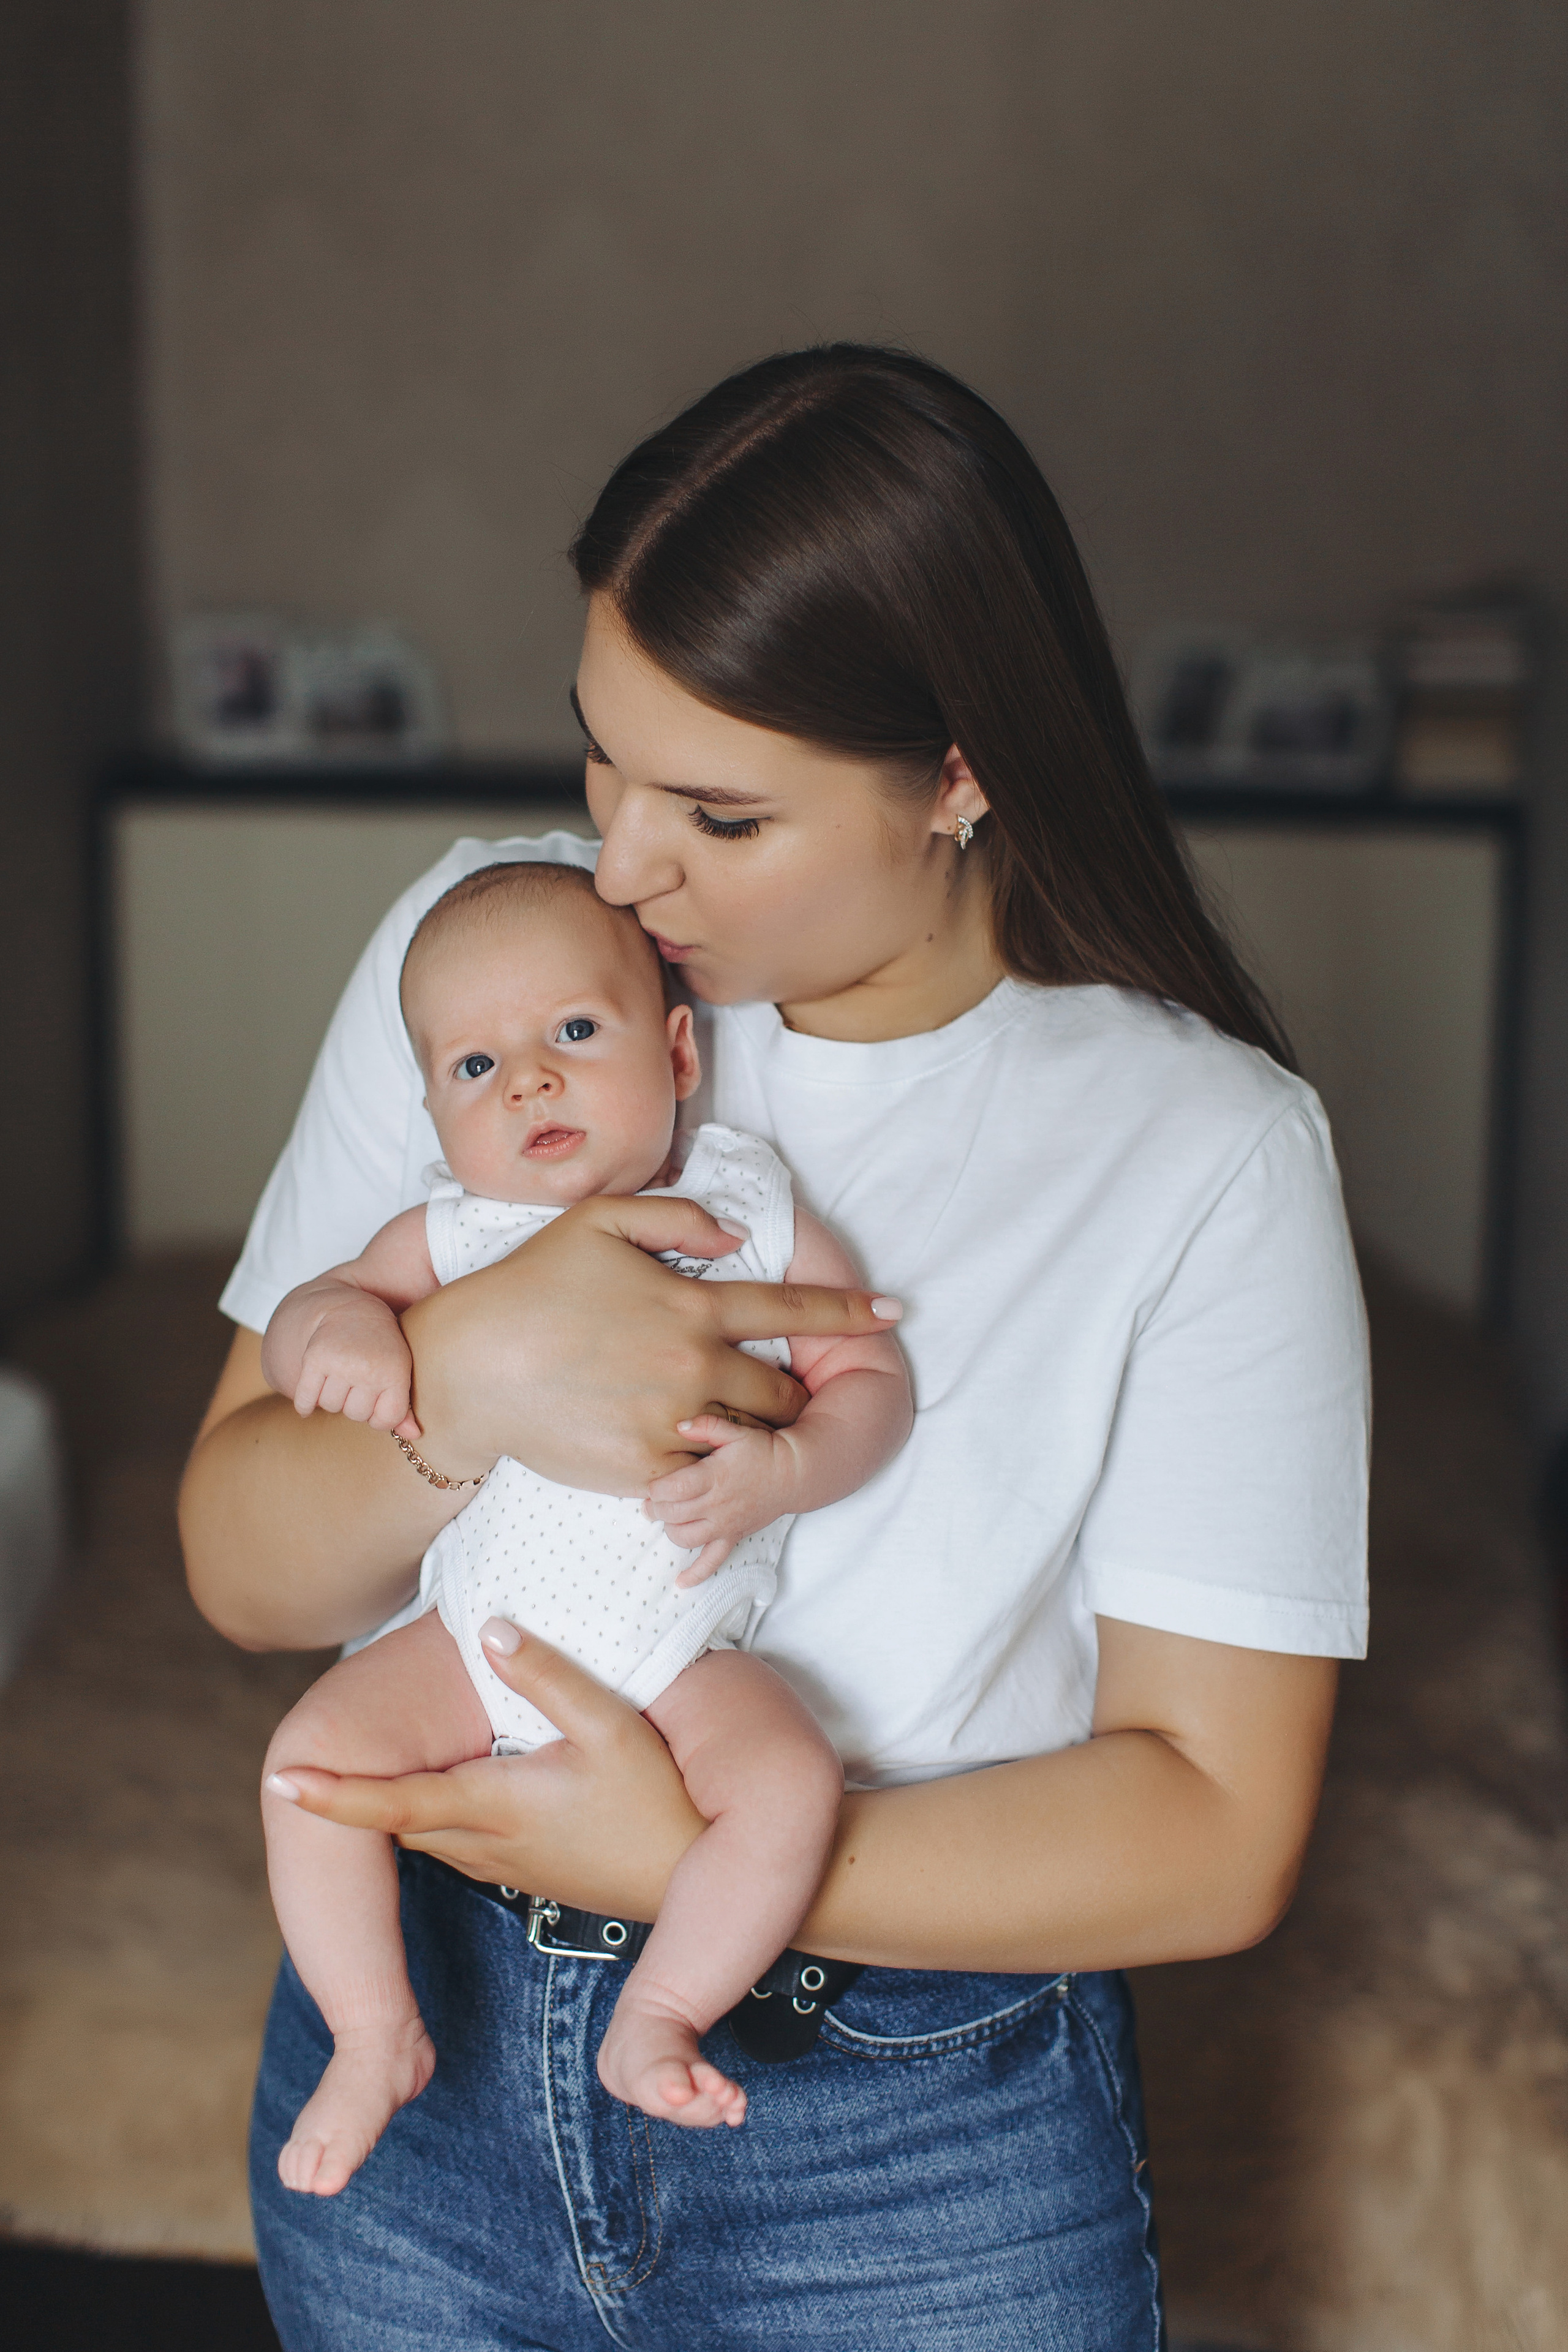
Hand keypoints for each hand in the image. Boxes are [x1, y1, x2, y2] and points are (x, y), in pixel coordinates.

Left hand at [273, 1622, 708, 1918]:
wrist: (696, 1881)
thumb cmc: (658, 1800)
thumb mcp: (614, 1727)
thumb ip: (550, 1677)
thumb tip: (492, 1628)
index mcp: (496, 1804)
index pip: (396, 1804)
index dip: (334, 1797)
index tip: (280, 1781)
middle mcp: (487, 1841)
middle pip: (398, 1821)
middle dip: (345, 1801)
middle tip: (296, 1771)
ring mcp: (505, 1863)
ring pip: (425, 1834)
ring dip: (387, 1810)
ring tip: (348, 1784)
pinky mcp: (525, 1869)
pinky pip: (456, 1843)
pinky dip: (428, 1818)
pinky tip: (439, 1794)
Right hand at [292, 1295, 418, 1438]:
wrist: (351, 1310)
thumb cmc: (380, 1348)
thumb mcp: (398, 1371)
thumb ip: (404, 1407)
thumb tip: (413, 1436)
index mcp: (395, 1372)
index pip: (385, 1420)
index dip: (378, 1415)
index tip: (376, 1399)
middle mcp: (368, 1368)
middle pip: (355, 1415)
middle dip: (354, 1403)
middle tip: (356, 1381)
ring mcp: (340, 1363)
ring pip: (330, 1407)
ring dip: (331, 1398)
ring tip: (339, 1377)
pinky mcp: (314, 1358)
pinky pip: (306, 1399)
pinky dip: (305, 1404)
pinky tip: (311, 1395)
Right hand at [402, 1192, 900, 1494]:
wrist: (469, 1368)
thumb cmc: (531, 1286)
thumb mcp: (599, 1222)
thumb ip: (678, 1215)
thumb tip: (736, 1233)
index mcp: (692, 1305)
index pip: (792, 1309)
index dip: (849, 1311)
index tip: (892, 1314)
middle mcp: (693, 1366)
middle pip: (780, 1391)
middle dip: (786, 1391)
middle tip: (762, 1388)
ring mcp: (671, 1422)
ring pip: (745, 1437)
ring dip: (746, 1431)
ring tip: (716, 1422)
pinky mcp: (644, 1469)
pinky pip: (699, 1473)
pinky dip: (699, 1462)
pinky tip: (674, 1447)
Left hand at [644, 1415, 798, 1582]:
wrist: (793, 1474)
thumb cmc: (762, 1450)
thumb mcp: (736, 1431)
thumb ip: (707, 1426)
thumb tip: (679, 1426)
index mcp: (714, 1477)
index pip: (673, 1489)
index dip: (656, 1488)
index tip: (653, 1483)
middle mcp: (717, 1505)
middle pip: (673, 1514)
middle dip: (656, 1508)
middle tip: (652, 1501)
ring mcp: (724, 1525)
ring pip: (685, 1538)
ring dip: (669, 1530)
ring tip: (667, 1519)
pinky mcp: (733, 1536)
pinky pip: (713, 1561)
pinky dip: (696, 1574)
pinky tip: (681, 1582)